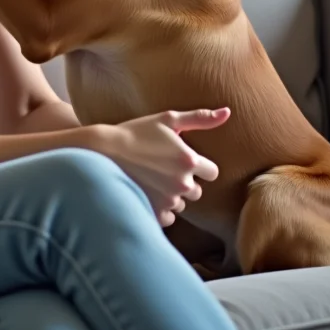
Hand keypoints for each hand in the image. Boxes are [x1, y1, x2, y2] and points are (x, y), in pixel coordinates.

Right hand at [95, 108, 230, 226]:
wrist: (102, 150)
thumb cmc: (135, 131)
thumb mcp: (167, 119)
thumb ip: (200, 118)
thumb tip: (228, 112)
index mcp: (189, 160)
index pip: (212, 172)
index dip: (198, 166)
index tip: (181, 160)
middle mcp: (182, 182)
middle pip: (197, 191)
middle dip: (184, 181)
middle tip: (162, 169)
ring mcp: (168, 199)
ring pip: (181, 204)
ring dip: (171, 195)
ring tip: (151, 180)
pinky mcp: (154, 211)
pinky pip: (168, 218)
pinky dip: (160, 209)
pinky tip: (147, 193)